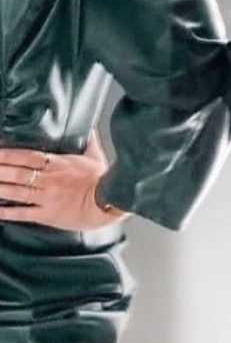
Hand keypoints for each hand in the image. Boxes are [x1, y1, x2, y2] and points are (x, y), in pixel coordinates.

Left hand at [0, 133, 125, 230]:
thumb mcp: (96, 157)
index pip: (28, 156)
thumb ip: (89, 141)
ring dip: (0, 188)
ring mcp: (47, 198)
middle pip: (18, 173)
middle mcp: (49, 180)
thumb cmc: (103, 180)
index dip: (9, 154)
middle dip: (0, 170)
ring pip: (16, 192)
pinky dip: (7, 212)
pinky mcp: (47, 215)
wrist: (108, 203)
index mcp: (59, 164)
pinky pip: (23, 213)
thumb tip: (88, 128)